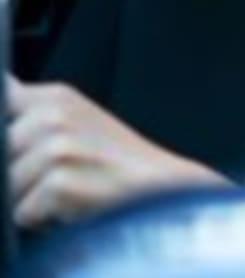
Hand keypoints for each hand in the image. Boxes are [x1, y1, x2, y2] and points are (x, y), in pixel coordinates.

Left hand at [5, 74, 222, 227]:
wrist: (163, 187)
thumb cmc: (118, 161)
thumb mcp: (75, 119)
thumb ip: (31, 108)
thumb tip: (2, 87)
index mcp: (54, 97)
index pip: (1, 100)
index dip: (8, 132)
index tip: (20, 143)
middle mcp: (53, 115)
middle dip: (17, 173)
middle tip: (62, 173)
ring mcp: (57, 147)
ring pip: (7, 188)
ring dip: (31, 200)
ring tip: (71, 190)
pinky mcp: (59, 181)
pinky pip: (22, 214)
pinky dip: (45, 221)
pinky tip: (77, 205)